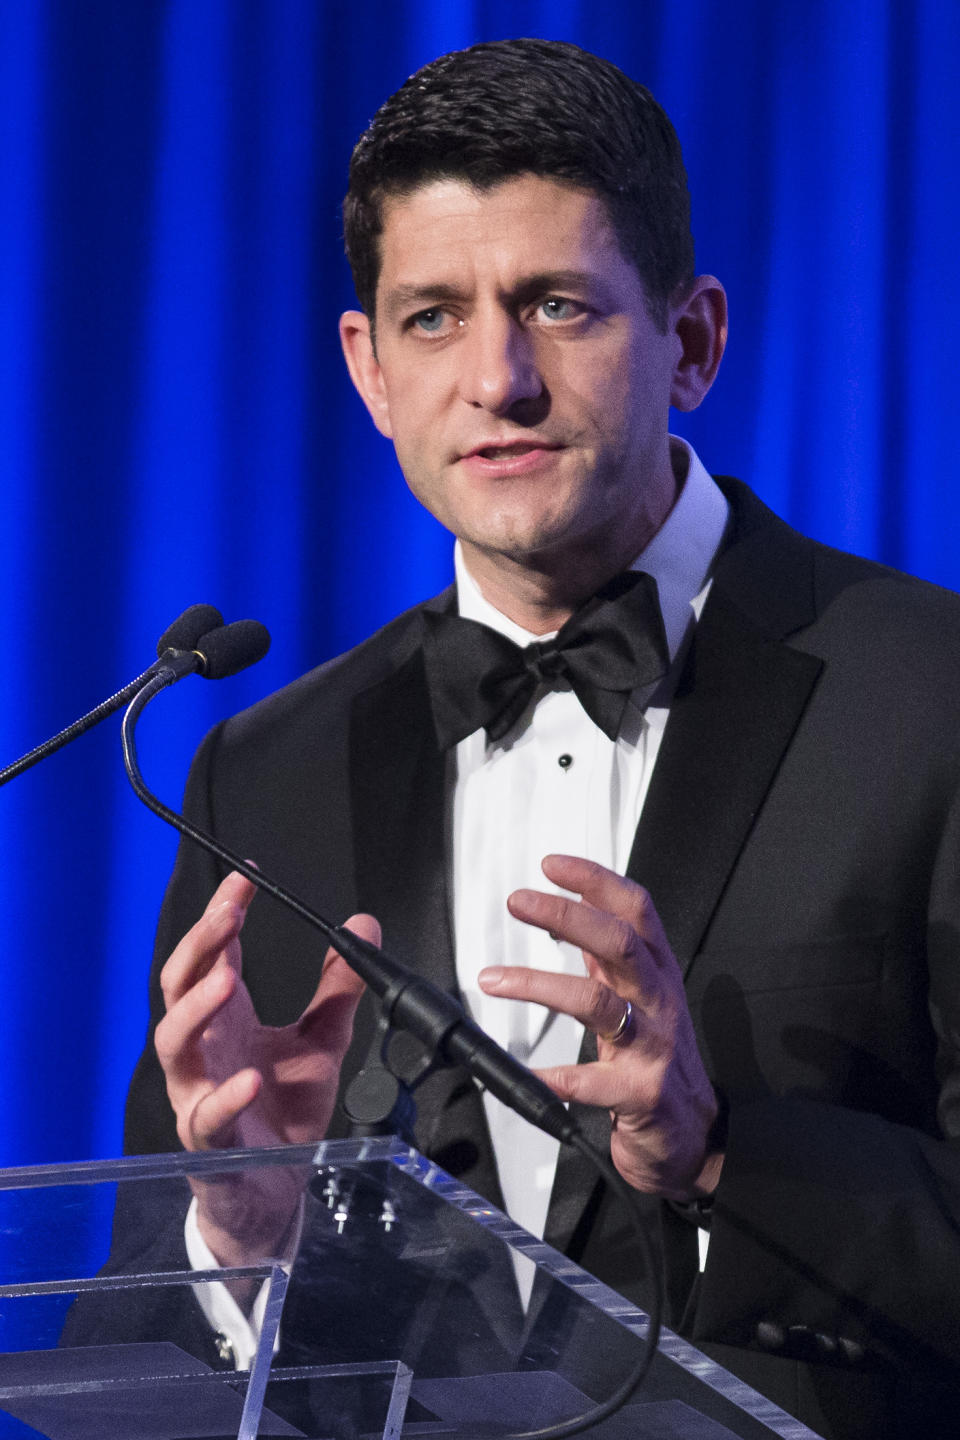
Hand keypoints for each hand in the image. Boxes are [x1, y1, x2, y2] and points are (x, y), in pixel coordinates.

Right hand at [155, 870, 372, 1275]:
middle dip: (202, 945)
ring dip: (198, 1008)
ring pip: (176, 1042)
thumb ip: (337, 988)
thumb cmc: (283, 1114)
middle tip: (229, 914)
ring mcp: (198, 1093)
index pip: (213, 954)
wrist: (274, 1191)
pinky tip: (247, 1077)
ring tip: (227, 981)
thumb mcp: (322, 1042)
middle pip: (181, 985)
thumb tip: (362, 927)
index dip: (222, 913)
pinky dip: (224, 1096)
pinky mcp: (208, 1142)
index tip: (243, 878)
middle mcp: (204, 1049)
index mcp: (226, 1020)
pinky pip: (206, 1116)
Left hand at [478, 855, 721, 1201]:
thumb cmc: (657, 1056)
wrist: (691, 1134)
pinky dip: (556, 1077)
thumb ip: (603, 956)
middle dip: (567, 915)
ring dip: (540, 985)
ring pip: (599, 1003)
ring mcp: (653, 1046)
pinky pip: (593, 1083)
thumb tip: (566, 910)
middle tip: (519, 901)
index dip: (596, 880)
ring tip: (493, 979)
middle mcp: (658, 1001)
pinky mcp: (641, 1093)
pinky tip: (525, 1072)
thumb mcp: (636, 995)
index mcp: (657, 972)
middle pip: (620, 943)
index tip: (552, 864)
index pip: (635, 910)